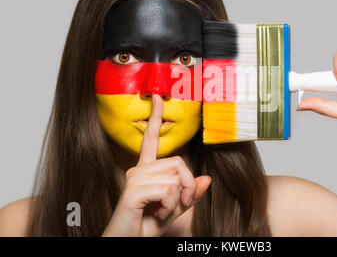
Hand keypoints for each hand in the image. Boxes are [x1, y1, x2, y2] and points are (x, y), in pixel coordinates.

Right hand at [102, 94, 211, 236]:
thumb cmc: (145, 227)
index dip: (157, 118)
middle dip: (188, 186)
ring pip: (175, 177)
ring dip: (177, 200)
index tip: (159, 98)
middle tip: (179, 205)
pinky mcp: (132, 190)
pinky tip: (155, 214)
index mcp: (146, 171)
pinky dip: (169, 206)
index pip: (152, 139)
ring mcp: (134, 179)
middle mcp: (138, 170)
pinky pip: (167, 190)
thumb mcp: (174, 210)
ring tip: (162, 211)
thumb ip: (189, 195)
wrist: (126, 245)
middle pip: (179, 162)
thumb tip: (207, 179)